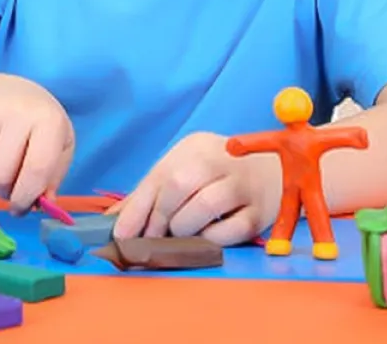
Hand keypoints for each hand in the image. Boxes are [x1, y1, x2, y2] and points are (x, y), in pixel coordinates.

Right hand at [0, 73, 74, 212]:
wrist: (1, 89)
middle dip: (5, 191)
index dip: (28, 196)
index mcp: (48, 119)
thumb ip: (54, 175)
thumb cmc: (35, 119)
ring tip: (1, 165)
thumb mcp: (59, 142)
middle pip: (1, 175)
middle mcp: (17, 111)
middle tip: (12, 187)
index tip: (23, 207)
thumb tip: (44, 204)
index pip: (37, 168)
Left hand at [111, 132, 281, 245]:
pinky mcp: (261, 211)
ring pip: (206, 204)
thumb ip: (150, 196)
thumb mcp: (185, 172)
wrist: (276, 172)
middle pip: (180, 183)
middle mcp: (221, 158)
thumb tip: (110, 221)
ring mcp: (244, 184)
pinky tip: (205, 238)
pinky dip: (211, 239)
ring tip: (180, 234)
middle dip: (160, 216)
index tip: (122, 235)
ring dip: (184, 226)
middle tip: (152, 237)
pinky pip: (232, 229)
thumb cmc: (218, 175)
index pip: (160, 175)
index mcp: (195, 146)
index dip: (137, 208)